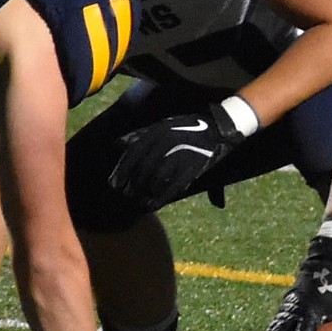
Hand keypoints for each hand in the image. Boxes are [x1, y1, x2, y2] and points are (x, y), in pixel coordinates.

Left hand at [108, 101, 248, 209]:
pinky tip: (153, 205)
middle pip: (142, 170)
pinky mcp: (192, 167)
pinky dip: (161, 198)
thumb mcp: (163, 125)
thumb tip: (117, 143)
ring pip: (156, 180)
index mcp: (157, 133)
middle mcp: (166, 144)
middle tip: (125, 196)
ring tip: (137, 203)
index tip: (113, 184)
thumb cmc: (188, 126)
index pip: (133, 155)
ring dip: (144, 194)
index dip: (122, 171)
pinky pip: (173, 186)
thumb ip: (140, 134)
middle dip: (132, 185)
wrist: (218, 127)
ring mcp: (179, 156)